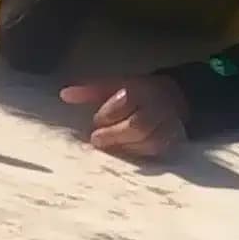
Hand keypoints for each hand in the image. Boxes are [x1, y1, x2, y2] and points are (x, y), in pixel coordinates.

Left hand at [60, 76, 189, 158]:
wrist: (174, 96)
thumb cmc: (135, 92)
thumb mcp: (113, 85)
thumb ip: (89, 91)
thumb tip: (63, 95)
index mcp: (141, 89)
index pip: (126, 101)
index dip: (108, 113)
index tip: (95, 122)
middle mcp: (157, 107)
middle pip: (138, 125)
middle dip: (115, 135)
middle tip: (96, 140)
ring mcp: (168, 125)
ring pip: (150, 141)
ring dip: (127, 147)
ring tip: (111, 148)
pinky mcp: (173, 140)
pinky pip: (158, 151)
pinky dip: (140, 153)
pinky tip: (125, 154)